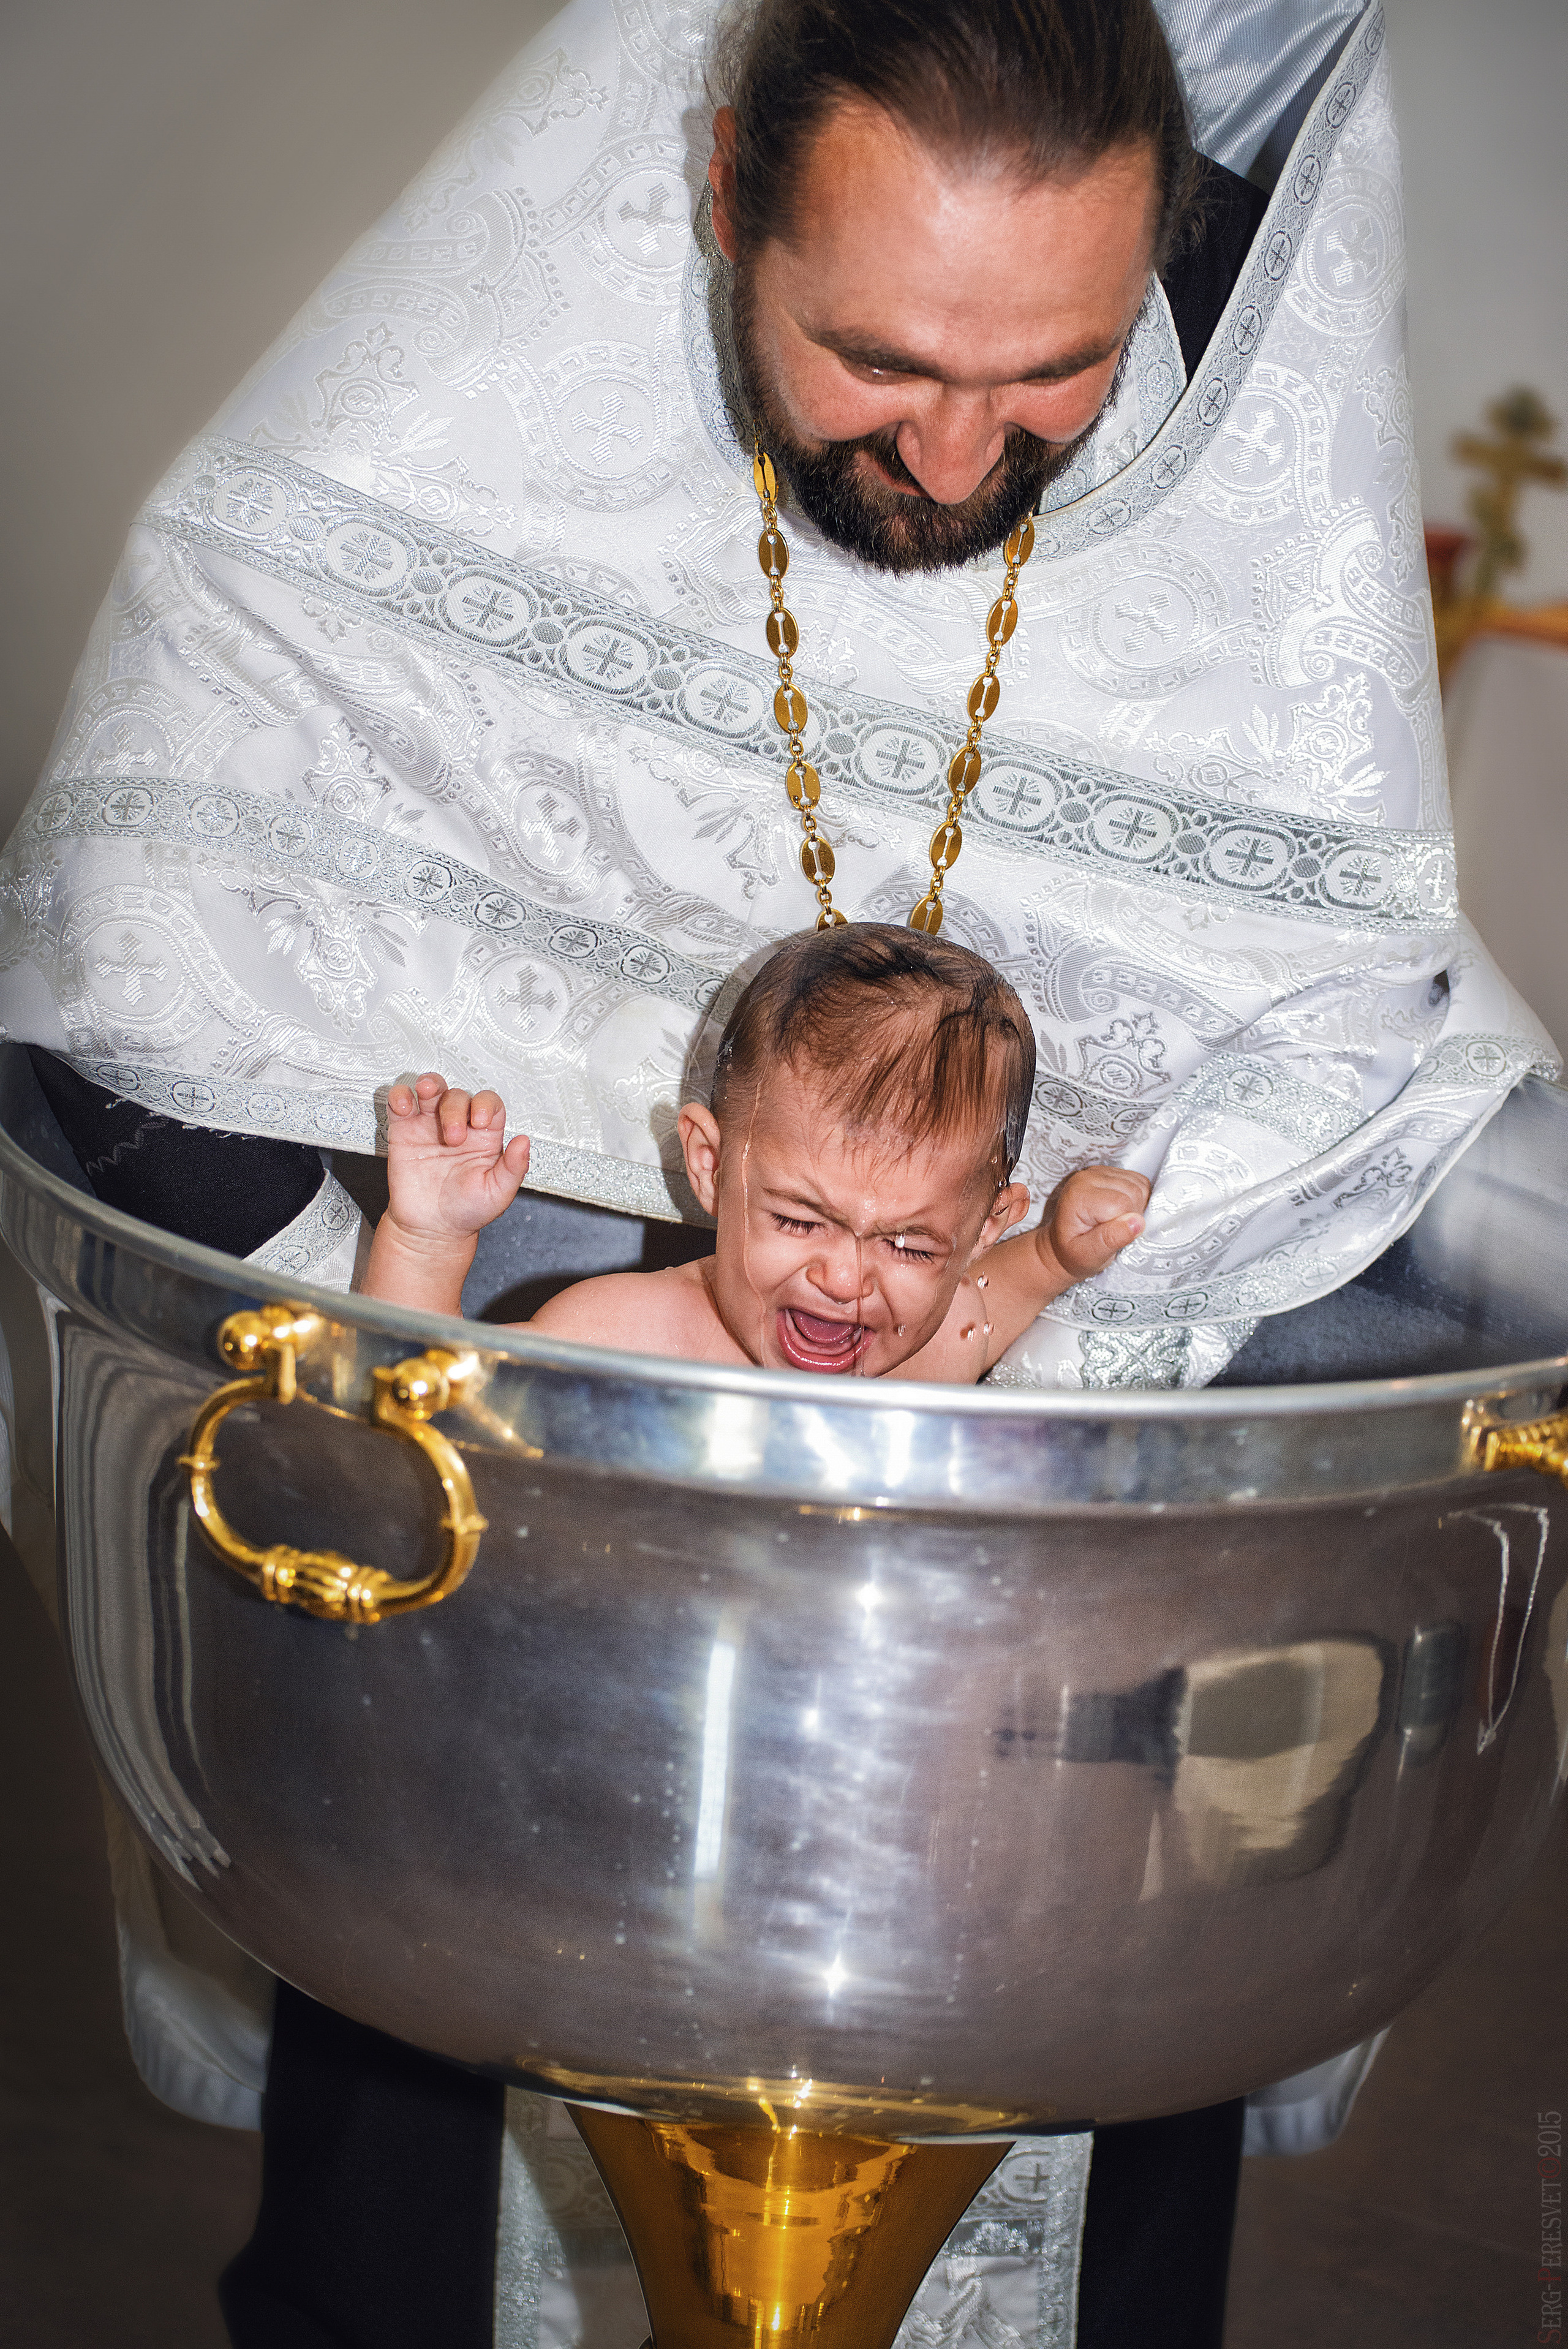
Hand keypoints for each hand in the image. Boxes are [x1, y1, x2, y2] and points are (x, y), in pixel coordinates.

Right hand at [384, 1072, 529, 1245]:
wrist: (431, 1230)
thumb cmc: (467, 1210)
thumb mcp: (498, 1193)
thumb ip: (513, 1168)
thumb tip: (524, 1142)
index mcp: (484, 1137)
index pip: (489, 1104)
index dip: (485, 1105)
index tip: (479, 1121)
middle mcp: (458, 1126)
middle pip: (459, 1096)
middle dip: (455, 1110)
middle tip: (452, 1139)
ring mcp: (430, 1126)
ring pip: (432, 1090)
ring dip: (430, 1084)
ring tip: (427, 1091)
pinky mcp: (404, 1132)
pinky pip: (401, 1104)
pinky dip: (400, 1097)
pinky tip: (405, 1106)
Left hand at [1042, 1165, 1150, 1281]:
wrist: (1060, 1245)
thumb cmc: (1073, 1253)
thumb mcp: (1087, 1256)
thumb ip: (1110, 1239)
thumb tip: (1137, 1222)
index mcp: (1079, 1196)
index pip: (1123, 1203)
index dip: (1126, 1225)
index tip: (1112, 1237)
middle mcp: (1087, 1177)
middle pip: (1134, 1192)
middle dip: (1133, 1215)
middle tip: (1115, 1231)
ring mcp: (1099, 1172)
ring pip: (1140, 1185)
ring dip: (1137, 1207)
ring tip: (1117, 1222)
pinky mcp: (1110, 1172)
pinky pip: (1140, 1182)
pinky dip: (1138, 1199)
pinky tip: (1122, 1211)